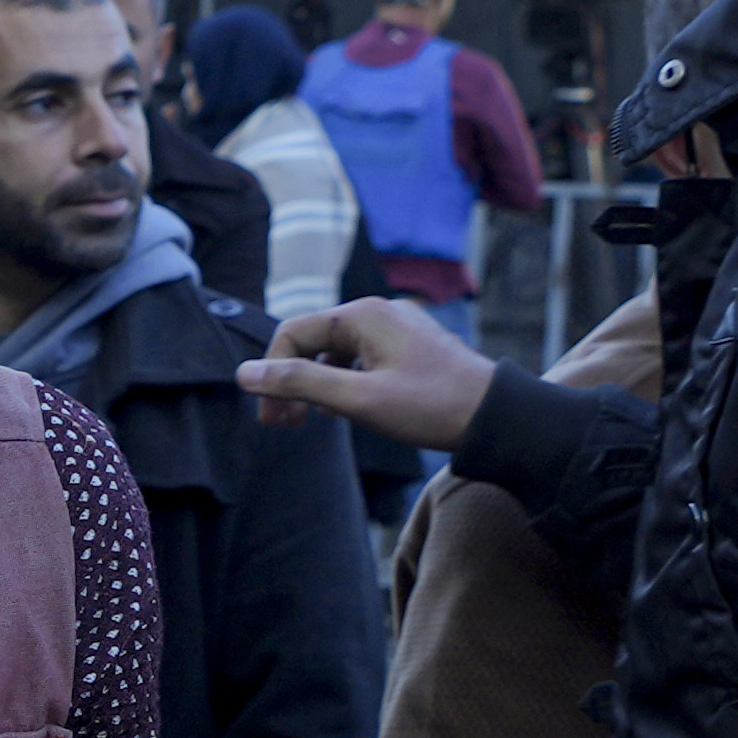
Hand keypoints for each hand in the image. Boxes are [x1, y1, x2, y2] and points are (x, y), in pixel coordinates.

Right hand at [239, 300, 495, 454]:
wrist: (493, 415)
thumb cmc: (429, 406)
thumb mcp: (357, 398)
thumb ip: (298, 383)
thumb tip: (244, 373)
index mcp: (362, 315)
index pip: (291, 334)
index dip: (271, 374)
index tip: (269, 416)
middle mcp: (377, 312)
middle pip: (311, 341)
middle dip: (289, 382)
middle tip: (281, 425)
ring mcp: (395, 327)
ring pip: (333, 352)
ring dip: (312, 385)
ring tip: (306, 422)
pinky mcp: (407, 346)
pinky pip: (358, 357)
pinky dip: (339, 382)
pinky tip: (339, 410)